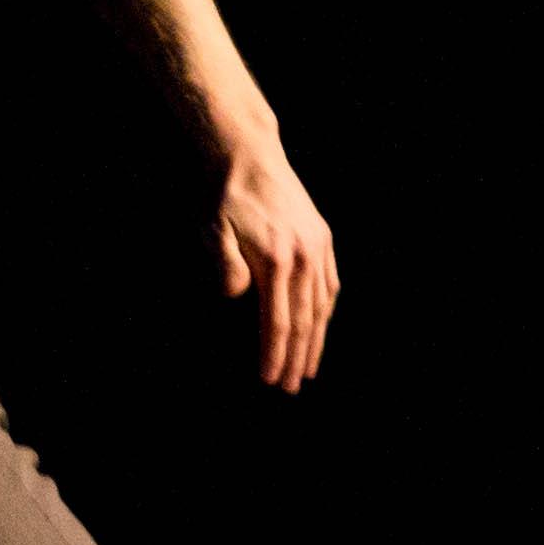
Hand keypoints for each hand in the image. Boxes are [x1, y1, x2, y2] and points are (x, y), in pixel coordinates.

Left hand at [215, 140, 339, 391]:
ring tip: (308, 369)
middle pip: (304, 321)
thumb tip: (236, 297)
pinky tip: (321, 327)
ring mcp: (319, 248)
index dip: (273, 354)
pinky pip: (331, 285)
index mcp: (277, 261)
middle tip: (289, 388)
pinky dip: (327, 312)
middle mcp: (305, 258)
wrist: (249, 156)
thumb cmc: (223, 197)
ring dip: (317, 341)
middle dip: (296, 358)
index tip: (268, 380)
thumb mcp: (212, 229)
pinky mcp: (324, 239)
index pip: (278, 322)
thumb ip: (224, 264)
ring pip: (322, 307)